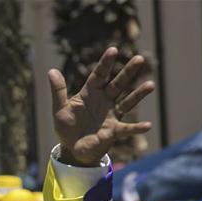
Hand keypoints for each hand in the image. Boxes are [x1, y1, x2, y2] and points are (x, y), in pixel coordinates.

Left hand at [49, 47, 154, 165]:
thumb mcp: (59, 109)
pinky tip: (147, 125)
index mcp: (90, 94)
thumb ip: (58, 91)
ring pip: (127, 102)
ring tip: (151, 85)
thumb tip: (51, 71)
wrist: (72, 149)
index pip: (99, 75)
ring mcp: (111, 115)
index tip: (113, 49)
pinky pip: (127, 129)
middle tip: (139, 59)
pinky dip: (136, 128)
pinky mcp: (113, 131)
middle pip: (118, 84)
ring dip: (138, 94)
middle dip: (128, 72)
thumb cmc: (67, 127)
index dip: (105, 63)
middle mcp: (104, 101)